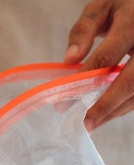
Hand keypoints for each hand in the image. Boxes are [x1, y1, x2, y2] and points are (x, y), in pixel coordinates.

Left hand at [65, 0, 133, 128]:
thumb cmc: (121, 7)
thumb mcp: (100, 9)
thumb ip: (83, 31)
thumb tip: (69, 60)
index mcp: (133, 23)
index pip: (108, 56)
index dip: (86, 79)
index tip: (66, 99)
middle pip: (130, 80)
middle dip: (106, 104)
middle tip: (85, 123)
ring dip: (115, 110)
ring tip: (91, 123)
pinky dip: (123, 107)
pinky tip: (105, 114)